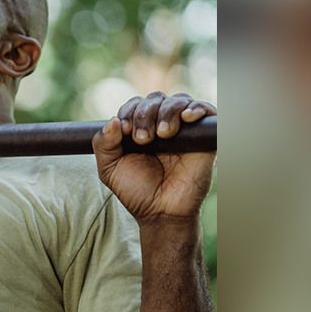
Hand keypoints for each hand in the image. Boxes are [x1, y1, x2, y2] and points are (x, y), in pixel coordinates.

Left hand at [93, 92, 215, 223]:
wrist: (162, 213)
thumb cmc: (137, 191)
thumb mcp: (110, 169)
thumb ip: (103, 144)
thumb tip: (113, 120)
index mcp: (140, 128)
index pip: (135, 104)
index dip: (129, 111)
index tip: (126, 130)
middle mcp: (162, 125)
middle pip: (155, 99)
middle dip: (145, 113)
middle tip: (143, 138)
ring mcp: (185, 130)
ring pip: (179, 101)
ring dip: (167, 111)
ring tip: (163, 134)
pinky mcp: (205, 138)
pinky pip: (207, 111)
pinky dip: (197, 108)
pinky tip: (187, 117)